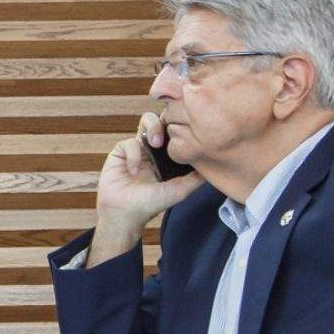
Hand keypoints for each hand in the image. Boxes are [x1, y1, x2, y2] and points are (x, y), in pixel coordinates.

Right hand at [90, 112, 205, 264]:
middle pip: (162, 120)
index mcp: (165, 156)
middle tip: (167, 138)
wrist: (125, 213)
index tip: (185, 132)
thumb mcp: (179, 191)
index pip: (175, 133)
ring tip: (154, 143)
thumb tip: (213, 168)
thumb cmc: (150, 204)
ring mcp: (136, 149)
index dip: (179, 128)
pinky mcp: (119, 152)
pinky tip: (133, 171)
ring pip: (145, 121)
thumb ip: (195, 179)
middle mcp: (152, 149)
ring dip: (152, 128)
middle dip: (165, 122)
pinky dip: (133, 155)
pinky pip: (128, 143)